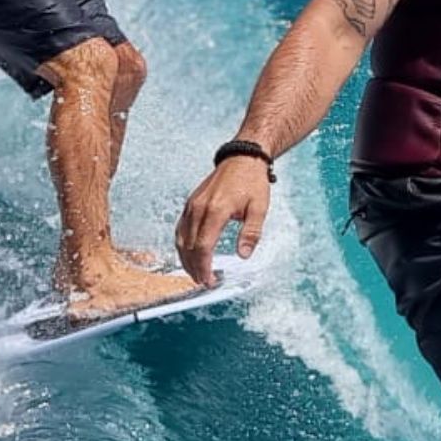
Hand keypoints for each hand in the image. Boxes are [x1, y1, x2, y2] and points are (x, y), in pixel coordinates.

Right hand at [175, 158, 274, 284]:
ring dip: (186, 259)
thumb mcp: (260, 208)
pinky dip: (182, 244)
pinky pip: (181, 228)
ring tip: (196, 273)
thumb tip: (243, 255)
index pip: (203, 247)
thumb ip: (251, 233)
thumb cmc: (252, 182)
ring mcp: (192, 205)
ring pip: (181, 238)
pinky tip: (189, 253)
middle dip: (194, 268)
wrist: (242, 158)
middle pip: (189, 246)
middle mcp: (199, 208)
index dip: (204, 267)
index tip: (210, 280)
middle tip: (204, 282)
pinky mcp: (190, 203)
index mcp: (216, 210)